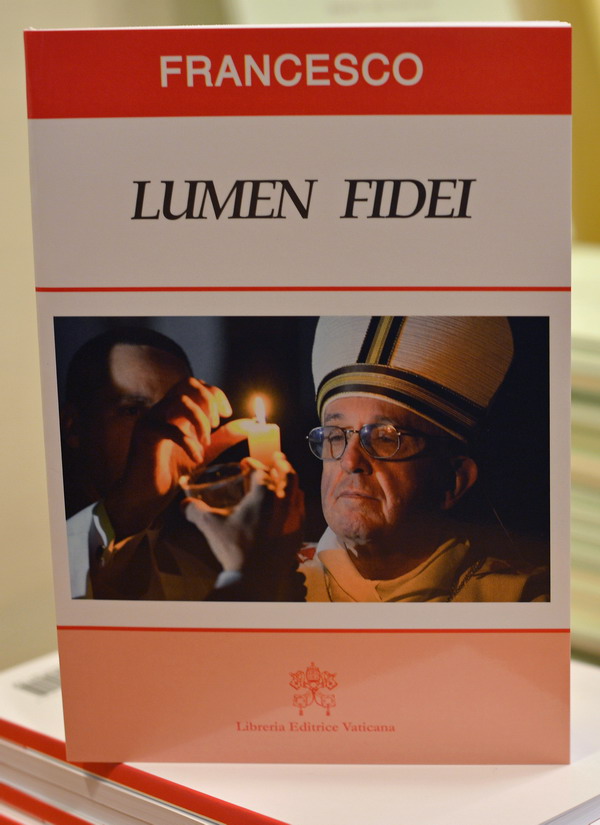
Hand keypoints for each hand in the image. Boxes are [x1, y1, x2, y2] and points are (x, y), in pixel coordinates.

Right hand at [104, 377, 249, 538]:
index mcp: (174, 410)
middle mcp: (161, 410)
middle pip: (187, 383)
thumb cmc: (171, 473)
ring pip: (181, 401)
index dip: (215, 394)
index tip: (227, 414)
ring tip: (205, 444)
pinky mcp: (145, 435)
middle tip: (216, 424)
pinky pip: (171, 429)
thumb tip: (247, 425)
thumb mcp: (203, 452)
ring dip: (200, 421)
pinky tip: (196, 458)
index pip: (195, 385)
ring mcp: (151, 419)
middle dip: (209, 400)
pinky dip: (189, 442)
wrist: (145, 496)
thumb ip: (222, 438)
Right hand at [183, 452, 304, 599]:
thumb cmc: (234, 548)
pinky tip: (290, 505)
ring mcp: (295, 517)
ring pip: (297, 490)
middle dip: (281, 463)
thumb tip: (183, 503)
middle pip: (288, 474)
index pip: (260, 471)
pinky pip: (301, 508)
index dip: (252, 464)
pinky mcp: (299, 531)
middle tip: (276, 457)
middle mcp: (284, 502)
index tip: (246, 463)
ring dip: (290, 482)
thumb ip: (195, 510)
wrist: (255, 578)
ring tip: (284, 479)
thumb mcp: (210, 526)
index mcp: (263, 495)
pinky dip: (296, 501)